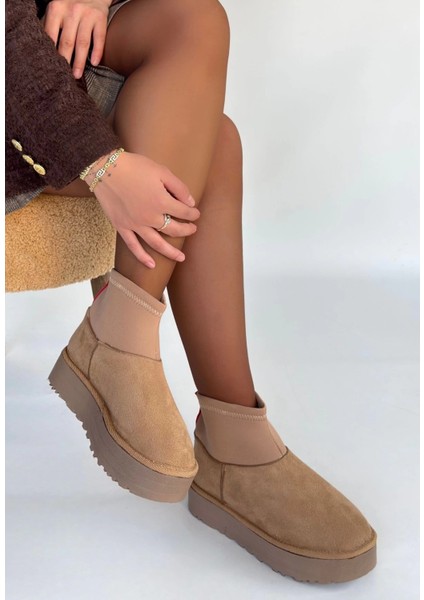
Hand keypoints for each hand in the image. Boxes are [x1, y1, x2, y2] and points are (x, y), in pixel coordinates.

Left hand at [43, 0, 111, 77]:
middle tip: (63, 77)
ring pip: (82, 43)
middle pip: (67, 41)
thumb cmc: (71, 5)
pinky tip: (94, 63)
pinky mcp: (100, 17)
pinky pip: (99, 38)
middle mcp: (71, 10)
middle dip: (65, 61)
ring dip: (80, 62)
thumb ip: (51, 25)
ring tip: (77, 75)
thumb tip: (44, 50)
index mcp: (56, 8)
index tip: (50, 68)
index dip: (51, 53)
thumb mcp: (58, 9)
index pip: (51, 35)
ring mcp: (87, 14)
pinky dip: (97, 51)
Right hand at [87, 152, 199, 267]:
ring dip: (170, 252)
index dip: (193, 214)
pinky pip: (133, 246)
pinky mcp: (122, 227)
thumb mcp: (161, 171)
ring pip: (157, 243)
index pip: (184, 213)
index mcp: (161, 202)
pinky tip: (152, 265)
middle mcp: (150, 217)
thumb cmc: (134, 166)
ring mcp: (136, 225)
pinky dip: (142, 257)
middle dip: (186, 230)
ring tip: (181, 258)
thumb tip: (190, 202)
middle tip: (192, 229)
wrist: (105, 168)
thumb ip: (178, 188)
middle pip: (174, 230)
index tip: (195, 213)